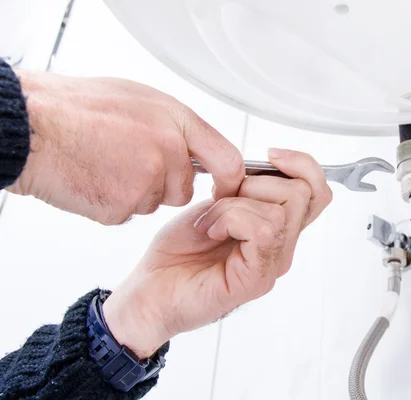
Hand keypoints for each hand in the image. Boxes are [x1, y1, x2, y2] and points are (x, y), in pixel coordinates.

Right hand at [7, 71, 243, 223]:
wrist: (32, 128)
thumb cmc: (77, 108)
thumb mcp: (138, 99)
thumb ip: (172, 125)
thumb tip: (191, 145)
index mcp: (176, 121)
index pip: (227, 159)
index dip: (229, 180)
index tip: (225, 189)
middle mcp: (167, 152)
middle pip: (183, 189)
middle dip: (164, 184)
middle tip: (128, 162)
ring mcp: (146, 182)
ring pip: (154, 201)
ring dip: (135, 192)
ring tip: (104, 164)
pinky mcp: (123, 208)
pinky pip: (127, 213)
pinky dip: (112, 202)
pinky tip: (94, 178)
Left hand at [102, 149, 332, 357]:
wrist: (150, 293)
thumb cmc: (177, 253)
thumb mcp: (215, 204)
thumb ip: (245, 189)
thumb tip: (263, 168)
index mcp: (276, 228)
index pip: (316, 191)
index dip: (302, 165)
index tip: (271, 155)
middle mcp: (281, 247)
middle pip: (302, 193)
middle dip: (256, 182)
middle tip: (221, 199)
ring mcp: (272, 264)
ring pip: (280, 210)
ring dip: (234, 204)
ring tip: (210, 221)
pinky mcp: (257, 279)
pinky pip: (263, 230)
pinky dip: (230, 219)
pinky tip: (211, 232)